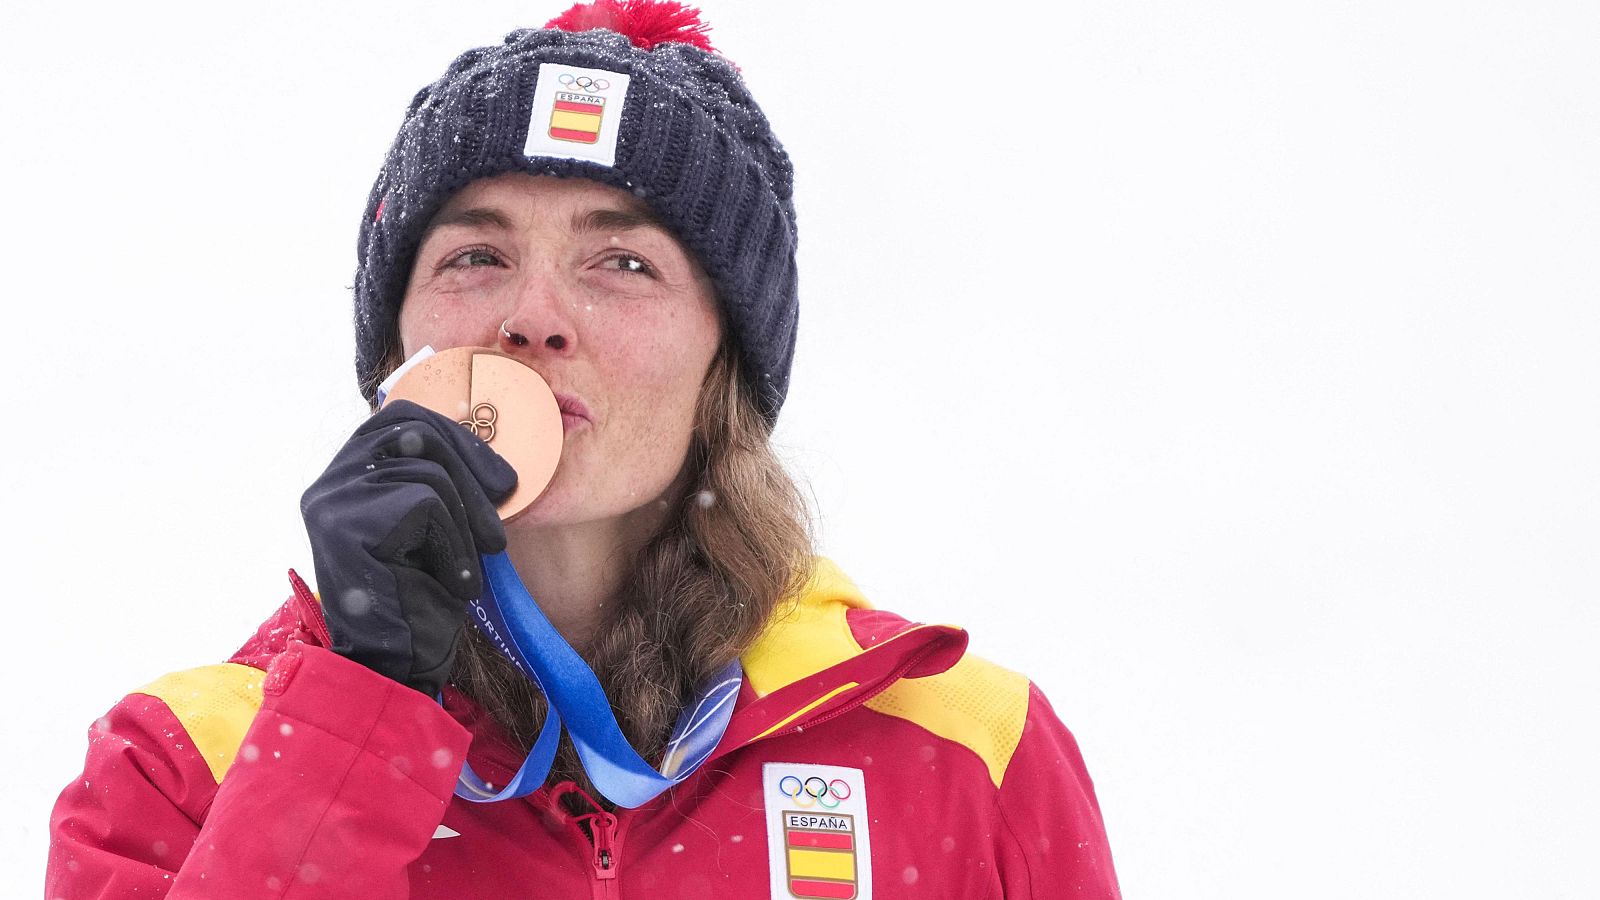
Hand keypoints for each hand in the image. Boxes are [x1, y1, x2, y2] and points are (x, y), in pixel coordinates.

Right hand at [300, 400, 516, 695]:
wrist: (401, 664)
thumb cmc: (422, 597)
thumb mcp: (439, 527)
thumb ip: (446, 481)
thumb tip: (496, 458)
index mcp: (347, 476)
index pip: (403, 417)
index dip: (459, 437)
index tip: (502, 481)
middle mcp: (329, 483)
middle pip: (416, 432)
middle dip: (473, 474)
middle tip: (498, 531)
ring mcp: (331, 501)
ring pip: (429, 472)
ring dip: (466, 524)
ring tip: (467, 571)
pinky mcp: (345, 524)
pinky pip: (427, 505)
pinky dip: (455, 547)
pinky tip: (452, 585)